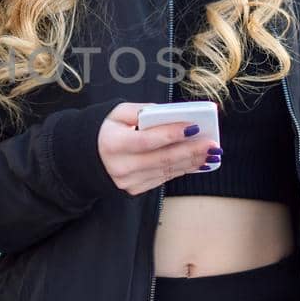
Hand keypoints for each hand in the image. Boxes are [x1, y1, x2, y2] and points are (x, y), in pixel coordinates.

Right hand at [96, 102, 221, 196]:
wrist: (86, 156)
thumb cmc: (105, 129)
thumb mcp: (117, 113)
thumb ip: (142, 111)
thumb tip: (170, 113)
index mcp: (113, 143)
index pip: (147, 140)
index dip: (171, 134)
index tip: (194, 127)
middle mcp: (120, 166)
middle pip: (162, 159)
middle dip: (190, 151)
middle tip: (212, 144)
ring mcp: (127, 181)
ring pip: (166, 171)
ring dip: (191, 162)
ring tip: (210, 153)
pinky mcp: (134, 189)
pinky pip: (162, 178)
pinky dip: (181, 170)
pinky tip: (197, 163)